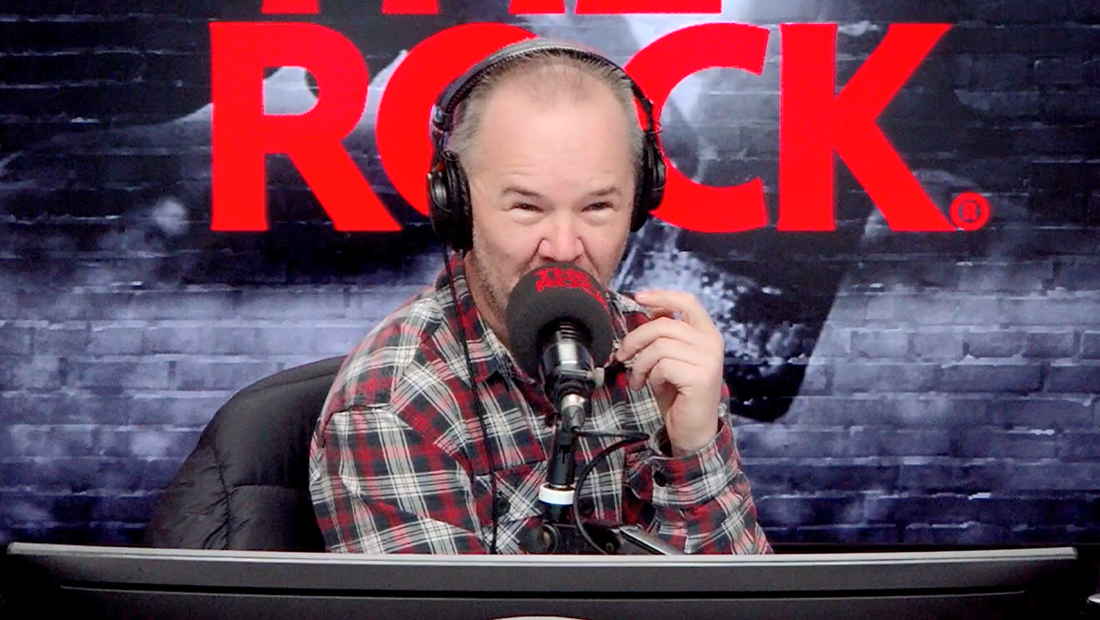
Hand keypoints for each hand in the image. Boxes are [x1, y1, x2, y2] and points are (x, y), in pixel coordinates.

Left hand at [614, 290, 723, 456]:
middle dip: (635, 339)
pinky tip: (652, 387)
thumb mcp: (670, 358)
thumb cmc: (679, 394)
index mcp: (707, 334)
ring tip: (638, 378)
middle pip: (663, 324)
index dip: (661, 296)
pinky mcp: (700, 377)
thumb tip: (649, 310)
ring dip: (640, 363)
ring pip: (659, 346)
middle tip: (622, 355)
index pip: (687, 302)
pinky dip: (650, 376)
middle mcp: (711, 343)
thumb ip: (666, 334)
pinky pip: (662, 365)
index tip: (638, 297)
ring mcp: (708, 360)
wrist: (692, 430)